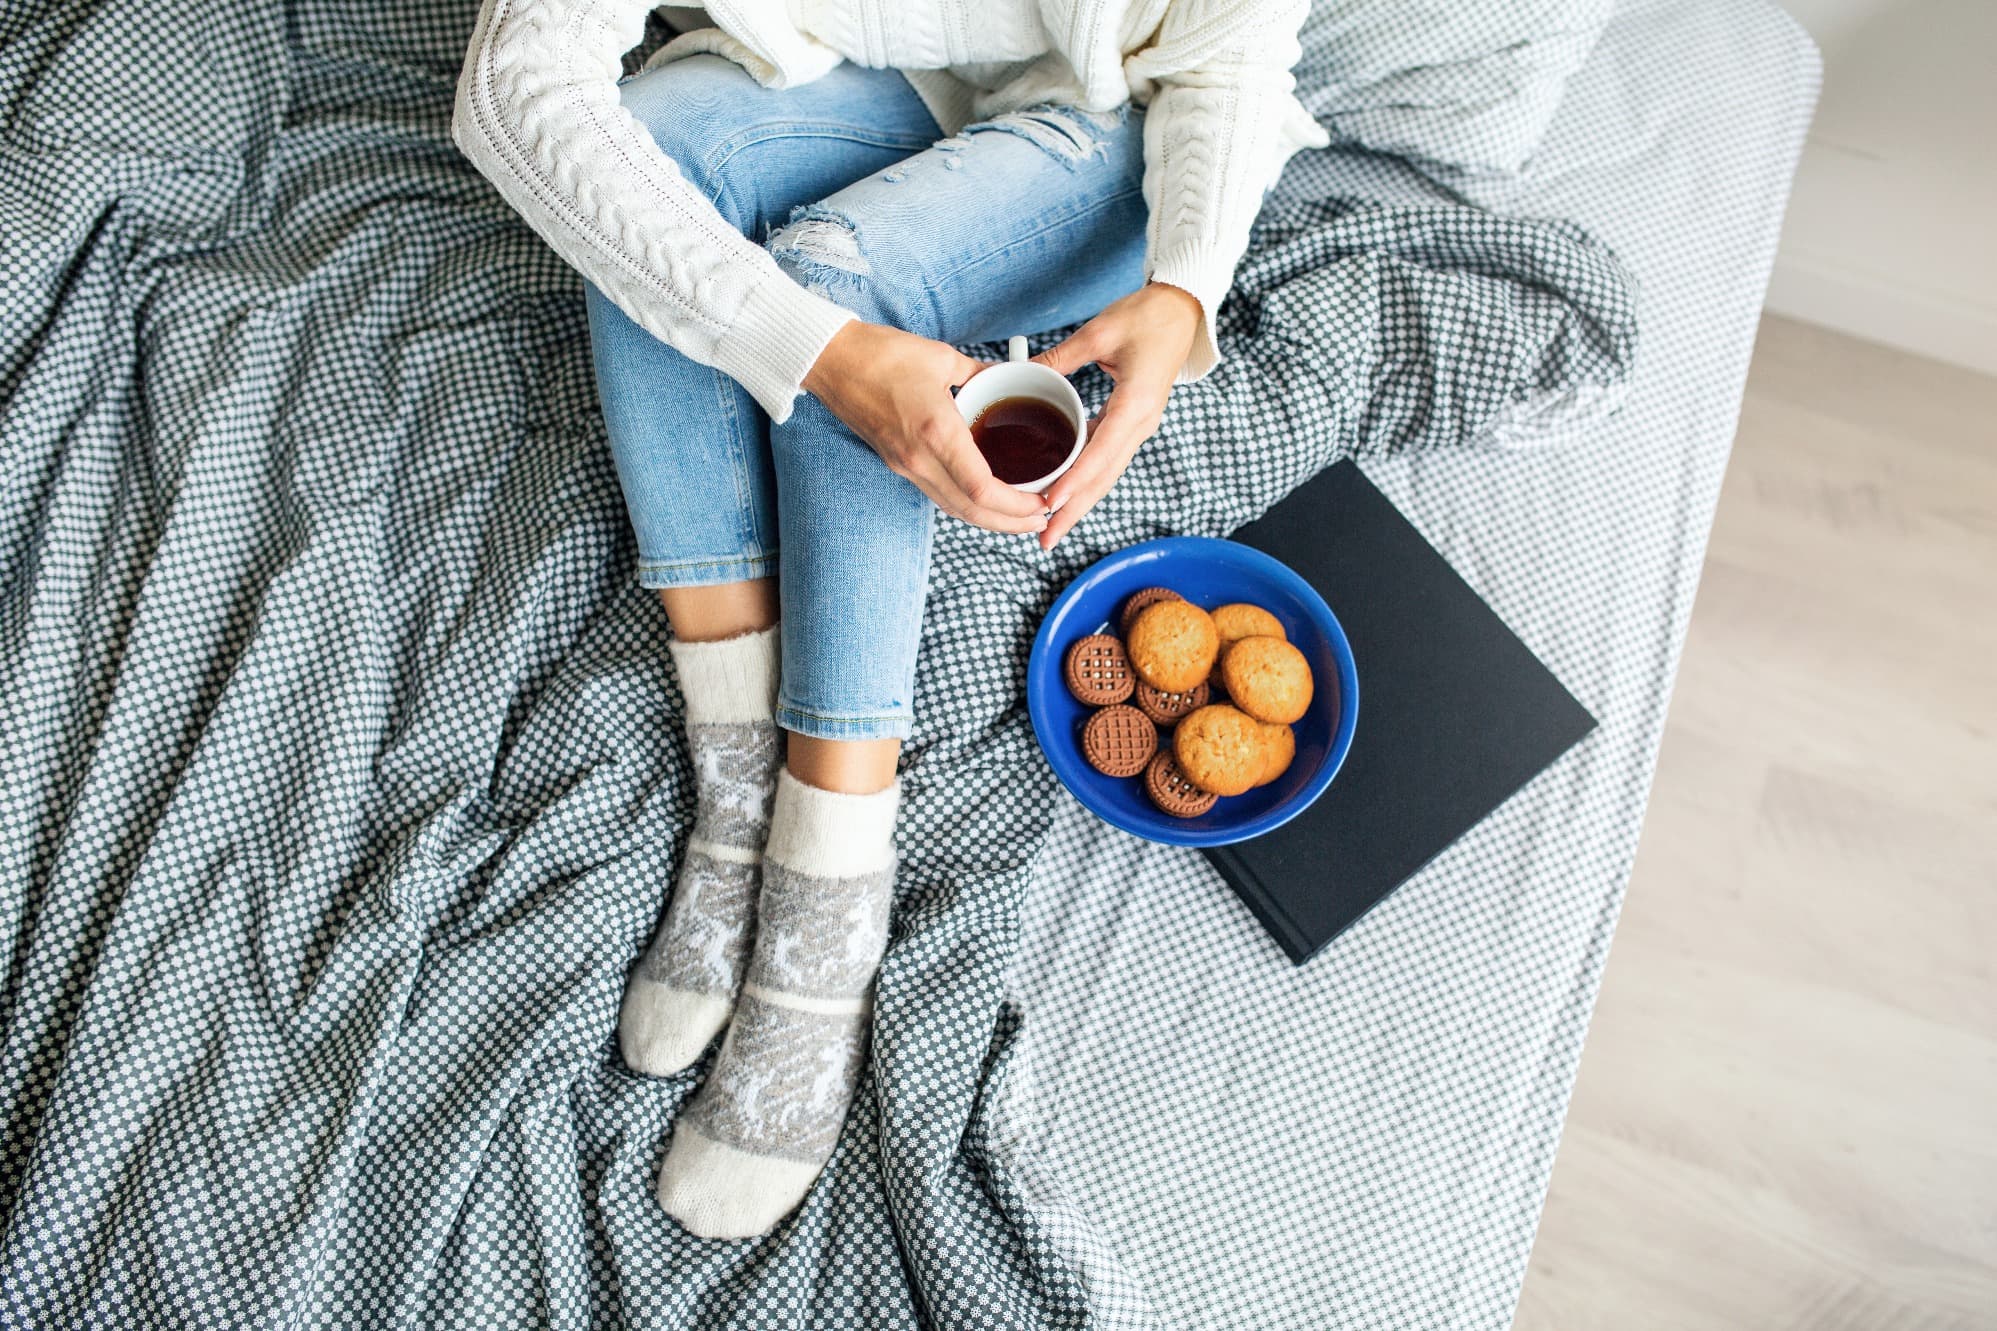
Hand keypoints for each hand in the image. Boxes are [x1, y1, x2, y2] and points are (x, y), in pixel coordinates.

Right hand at [803, 322, 1048, 534]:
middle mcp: (919, 458)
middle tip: (1042, 521)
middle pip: (971, 511)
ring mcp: (905, 465)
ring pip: (953, 508)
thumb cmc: (883, 353)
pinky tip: (986, 499)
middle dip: (1011, 523)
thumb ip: (983, 375)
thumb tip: (1014, 380)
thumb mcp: (943, 358)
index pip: (981, 488)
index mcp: (935, 430)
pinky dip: (966, 504)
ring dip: (989, 519)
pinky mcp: (897, 464)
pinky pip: (937, 494)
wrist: (831, 361)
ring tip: (1021, 517)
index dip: (1017, 505)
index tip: (1042, 500)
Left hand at [1029, 282, 1201, 550]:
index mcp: (1135, 404)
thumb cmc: (1146, 317)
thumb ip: (1061, 358)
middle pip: (1104, 477)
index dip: (1075, 481)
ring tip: (1050, 529)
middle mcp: (1141, 424)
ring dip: (1080, 503)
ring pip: (1106, 475)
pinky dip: (1086, 481)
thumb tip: (1022, 375)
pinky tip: (1064, 495)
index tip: (1050, 503)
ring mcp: (1139, 427)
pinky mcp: (1132, 424)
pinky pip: (1108, 459)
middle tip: (1045, 539)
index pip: (1101, 452)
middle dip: (1074, 511)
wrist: (1182, 312)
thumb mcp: (1099, 331)